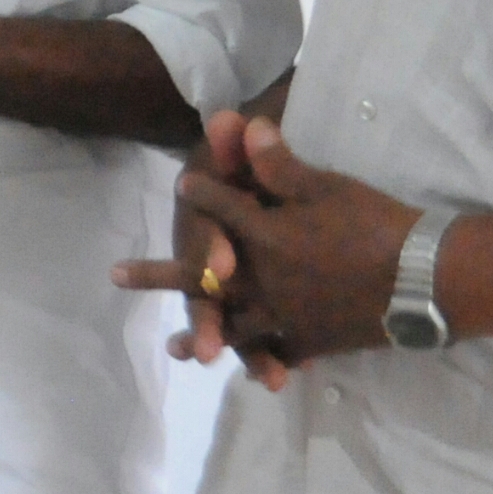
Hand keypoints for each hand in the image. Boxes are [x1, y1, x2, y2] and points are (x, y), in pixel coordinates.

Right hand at [113, 110, 288, 387]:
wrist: (249, 179)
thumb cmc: (250, 167)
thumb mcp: (245, 156)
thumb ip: (239, 142)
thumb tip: (233, 116)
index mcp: (213, 221)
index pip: (203, 238)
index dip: (209, 250)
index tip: (221, 266)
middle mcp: (222, 259)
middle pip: (211, 294)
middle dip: (209, 321)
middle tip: (205, 351)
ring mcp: (243, 286)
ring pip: (237, 322)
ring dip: (249, 350)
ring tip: (267, 377)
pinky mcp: (270, 303)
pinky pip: (267, 336)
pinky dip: (276, 353)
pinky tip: (288, 373)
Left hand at [173, 116, 417, 383]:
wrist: (426, 278)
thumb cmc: (376, 224)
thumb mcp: (327, 186)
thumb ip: (280, 164)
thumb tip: (247, 125)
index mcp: (264, 236)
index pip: (221, 209)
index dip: (202, 194)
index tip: (184, 186)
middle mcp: (262, 280)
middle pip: (201, 276)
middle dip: (157, 274)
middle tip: (114, 276)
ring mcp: (284, 315)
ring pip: (232, 325)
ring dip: (201, 332)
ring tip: (175, 348)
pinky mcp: (313, 341)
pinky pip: (281, 353)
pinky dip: (264, 361)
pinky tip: (249, 372)